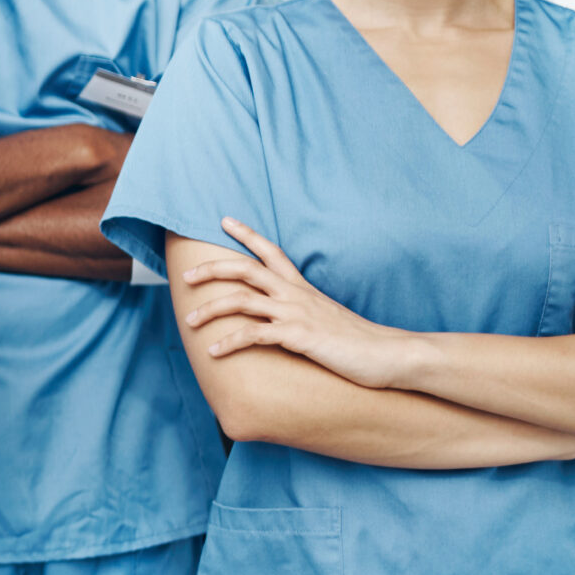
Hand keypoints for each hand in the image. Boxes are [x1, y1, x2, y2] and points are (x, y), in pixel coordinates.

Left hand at [179, 216, 421, 389]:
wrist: (388, 354)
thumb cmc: (358, 341)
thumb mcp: (326, 318)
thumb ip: (305, 313)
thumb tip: (289, 319)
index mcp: (302, 288)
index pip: (271, 251)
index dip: (247, 234)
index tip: (224, 220)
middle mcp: (295, 295)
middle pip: (245, 269)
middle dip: (212, 269)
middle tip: (186, 276)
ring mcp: (296, 314)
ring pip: (242, 300)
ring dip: (211, 309)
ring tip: (190, 320)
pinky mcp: (298, 337)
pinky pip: (254, 335)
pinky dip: (229, 342)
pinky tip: (213, 352)